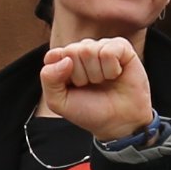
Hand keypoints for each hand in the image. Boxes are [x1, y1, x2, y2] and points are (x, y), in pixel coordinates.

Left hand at [38, 36, 155, 143]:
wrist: (119, 122)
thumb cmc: (90, 110)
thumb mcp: (59, 102)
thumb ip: (49, 79)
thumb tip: (66, 59)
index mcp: (65, 60)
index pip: (53, 55)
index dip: (62, 75)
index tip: (73, 88)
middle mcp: (83, 50)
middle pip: (72, 51)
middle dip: (80, 76)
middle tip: (91, 86)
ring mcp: (102, 47)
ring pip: (89, 51)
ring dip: (97, 74)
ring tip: (104, 82)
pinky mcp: (121, 47)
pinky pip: (109, 51)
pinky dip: (112, 69)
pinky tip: (116, 75)